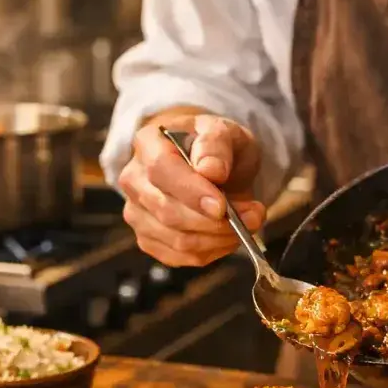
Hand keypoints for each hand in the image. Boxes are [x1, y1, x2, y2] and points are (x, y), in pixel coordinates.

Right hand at [117, 112, 265, 266]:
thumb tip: (211, 171)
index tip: (222, 206)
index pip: (161, 170)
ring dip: (220, 238)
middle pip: (168, 212)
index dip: (191, 192)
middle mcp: (134, 180)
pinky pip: (181, 257)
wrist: (210, 166)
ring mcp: (137, 213)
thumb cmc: (215, 147)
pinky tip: (228, 236)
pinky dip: (212, 251)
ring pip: (177, 240)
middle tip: (254, 215)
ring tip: (248, 224)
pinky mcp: (148, 239)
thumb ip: (217, 144)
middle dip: (216, 222)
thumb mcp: (225, 131)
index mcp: (148, 143)